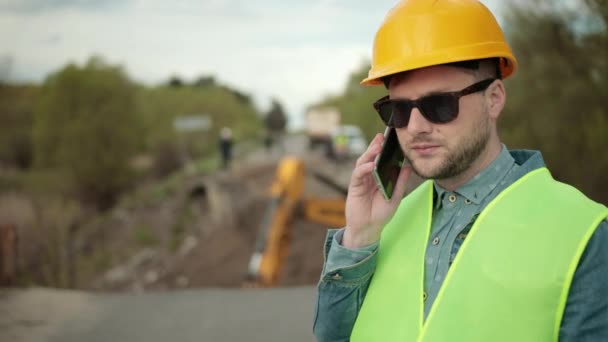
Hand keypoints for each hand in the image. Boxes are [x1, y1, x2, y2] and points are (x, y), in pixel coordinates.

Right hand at [343, 132, 411, 248]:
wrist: (368, 228)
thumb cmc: (381, 213)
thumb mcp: (395, 195)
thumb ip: (400, 180)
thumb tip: (408, 165)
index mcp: (379, 176)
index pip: (381, 159)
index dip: (385, 149)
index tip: (392, 138)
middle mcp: (369, 175)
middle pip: (371, 157)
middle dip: (375, 146)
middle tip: (382, 137)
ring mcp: (361, 180)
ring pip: (363, 162)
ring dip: (369, 154)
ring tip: (377, 147)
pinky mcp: (354, 186)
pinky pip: (358, 174)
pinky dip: (364, 169)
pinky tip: (371, 165)